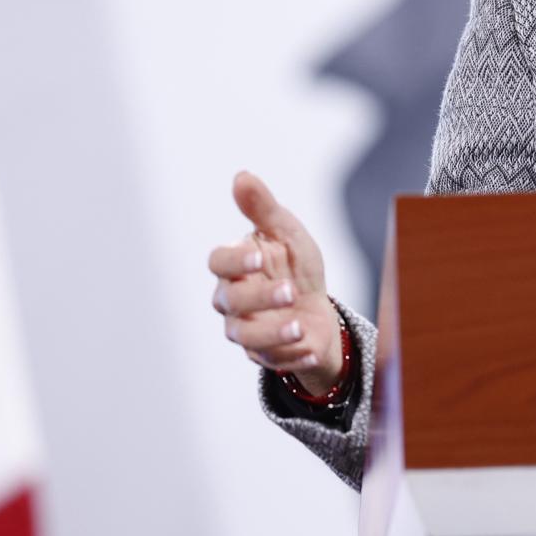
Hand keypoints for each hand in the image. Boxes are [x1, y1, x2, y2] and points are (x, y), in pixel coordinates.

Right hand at [209, 170, 343, 397]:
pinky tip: (311, 347)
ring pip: (246, 337)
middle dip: (259, 298)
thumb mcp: (287, 233)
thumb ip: (263, 208)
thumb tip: (242, 175)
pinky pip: (273, 359)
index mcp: (234, 266)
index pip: (218, 263)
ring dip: (273, 333)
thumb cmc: (294, 265)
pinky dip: (293, 355)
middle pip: (231, 302)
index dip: (234, 262)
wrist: (317, 306)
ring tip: (299, 326)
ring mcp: (246, 330)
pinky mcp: (265, 354)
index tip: (258, 257)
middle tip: (289, 291)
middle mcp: (232, 300)